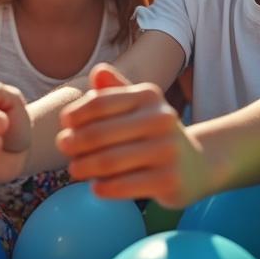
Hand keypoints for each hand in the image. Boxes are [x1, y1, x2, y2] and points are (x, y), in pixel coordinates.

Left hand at [56, 64, 209, 208]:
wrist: (195, 165)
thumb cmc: (155, 133)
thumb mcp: (139, 107)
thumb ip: (115, 90)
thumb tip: (97, 71)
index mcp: (149, 96)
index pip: (100, 102)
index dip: (76, 114)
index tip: (65, 125)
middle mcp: (161, 119)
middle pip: (99, 134)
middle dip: (74, 142)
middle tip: (64, 148)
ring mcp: (167, 151)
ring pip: (108, 162)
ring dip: (83, 167)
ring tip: (75, 169)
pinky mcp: (169, 180)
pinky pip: (123, 185)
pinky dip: (103, 187)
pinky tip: (96, 187)